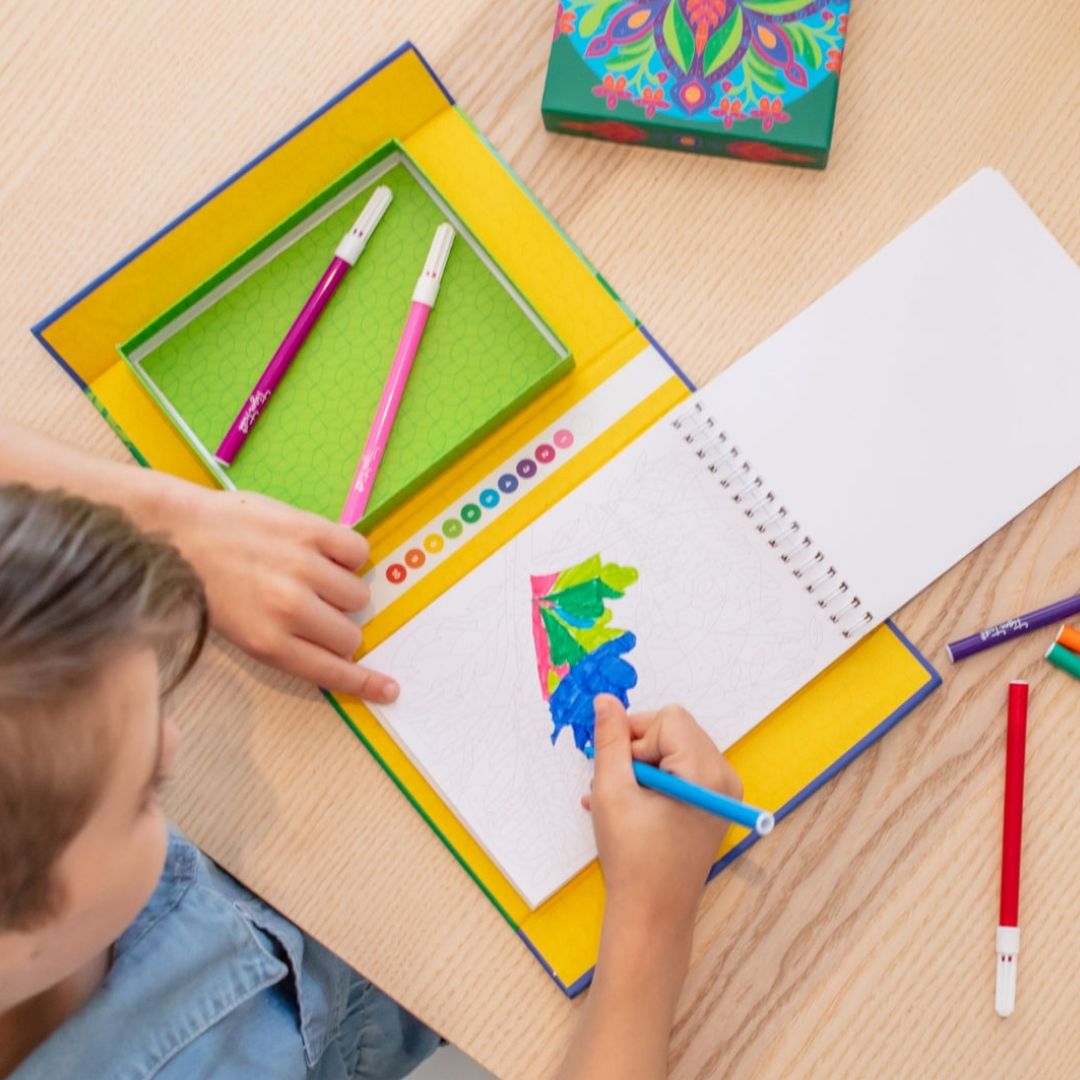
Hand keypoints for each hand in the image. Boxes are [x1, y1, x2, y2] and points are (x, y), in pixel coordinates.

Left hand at [157, 485, 396, 702]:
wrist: (176, 531)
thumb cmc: (207, 585)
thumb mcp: (241, 632)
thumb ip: (289, 644)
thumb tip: (338, 651)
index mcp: (268, 641)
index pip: (333, 670)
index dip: (366, 682)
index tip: (389, 689)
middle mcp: (290, 608)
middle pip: (350, 635)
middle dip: (338, 628)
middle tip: (314, 610)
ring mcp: (303, 567)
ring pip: (358, 595)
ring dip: (342, 590)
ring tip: (312, 576)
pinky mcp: (311, 531)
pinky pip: (359, 552)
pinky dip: (348, 554)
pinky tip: (323, 551)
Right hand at [585, 695, 740, 926]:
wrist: (652, 915)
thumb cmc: (632, 858)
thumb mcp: (612, 791)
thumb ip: (610, 739)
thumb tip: (606, 700)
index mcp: (706, 773)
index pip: (668, 719)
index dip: (634, 736)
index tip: (618, 770)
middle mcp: (724, 777)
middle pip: (674, 729)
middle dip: (638, 750)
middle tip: (618, 786)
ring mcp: (722, 791)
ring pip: (674, 748)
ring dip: (641, 766)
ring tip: (618, 799)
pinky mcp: (713, 802)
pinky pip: (681, 768)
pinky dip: (654, 778)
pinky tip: (630, 805)